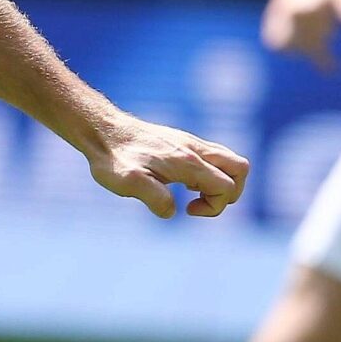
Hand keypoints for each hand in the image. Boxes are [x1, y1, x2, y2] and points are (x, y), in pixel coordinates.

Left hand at [85, 113, 250, 219]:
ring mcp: (190, 142)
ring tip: (190, 191)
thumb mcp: (128, 183)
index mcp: (187, 162)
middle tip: (198, 202)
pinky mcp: (181, 141)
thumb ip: (155, 198)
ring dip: (220, 180)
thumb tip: (173, 211)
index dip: (215, 206)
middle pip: (239, 169)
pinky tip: (181, 180)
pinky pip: (212, 155)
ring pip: (228, 160)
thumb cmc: (113, 159)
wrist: (101, 130)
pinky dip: (208, 171)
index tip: (187, 210)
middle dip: (229, 193)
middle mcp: (194, 149)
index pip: (226, 187)